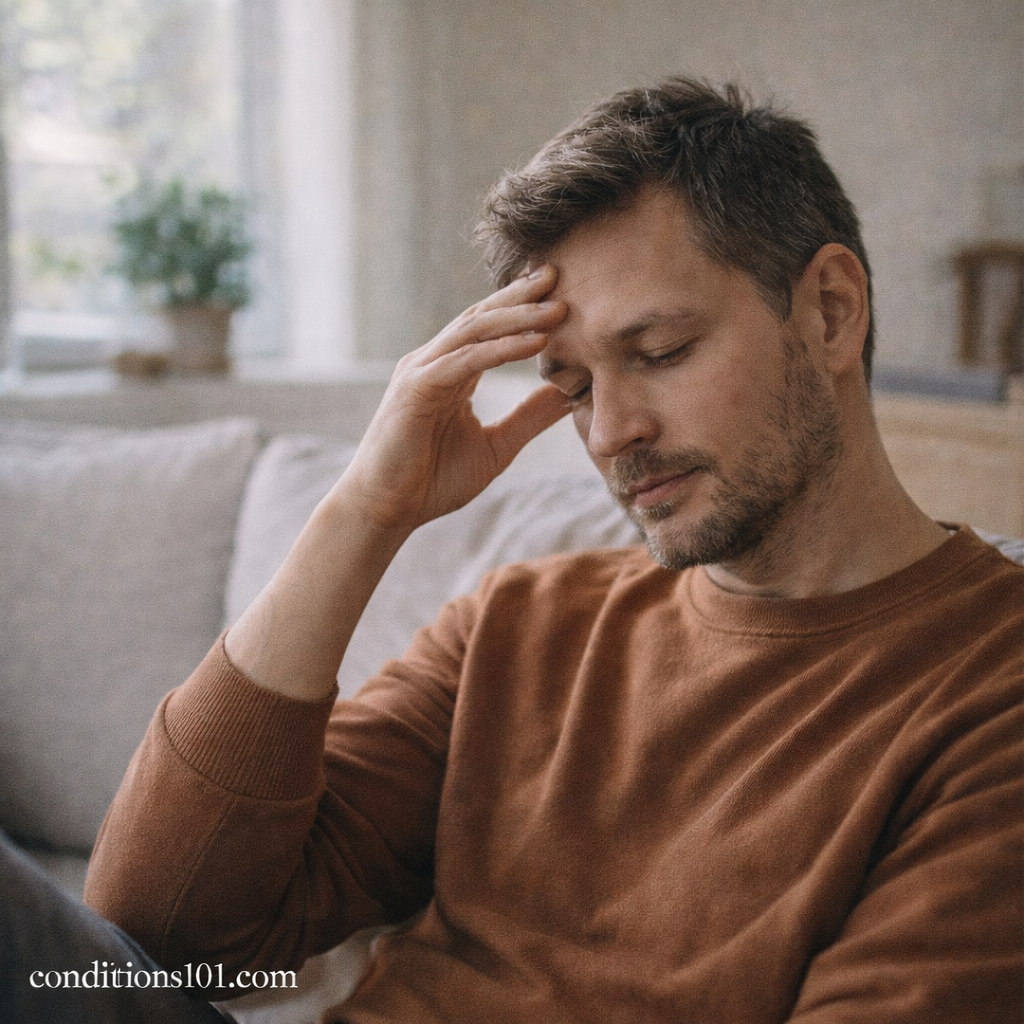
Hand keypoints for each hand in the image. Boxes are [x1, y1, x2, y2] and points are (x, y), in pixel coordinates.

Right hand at [338, 264, 568, 533]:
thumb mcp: (496, 446)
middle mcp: (433, 363)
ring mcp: (421, 372)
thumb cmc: (432, 482)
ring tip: (558, 308)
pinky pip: (466, 360)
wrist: (385, 510)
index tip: (559, 291)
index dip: (521, 307)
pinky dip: (501, 350)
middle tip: (558, 275)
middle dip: (520, 296)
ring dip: (518, 317)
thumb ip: (528, 417)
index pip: (488, 329)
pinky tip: (535, 342)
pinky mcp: (416, 389)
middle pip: (481, 317)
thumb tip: (569, 395)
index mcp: (450, 372)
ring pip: (474, 331)